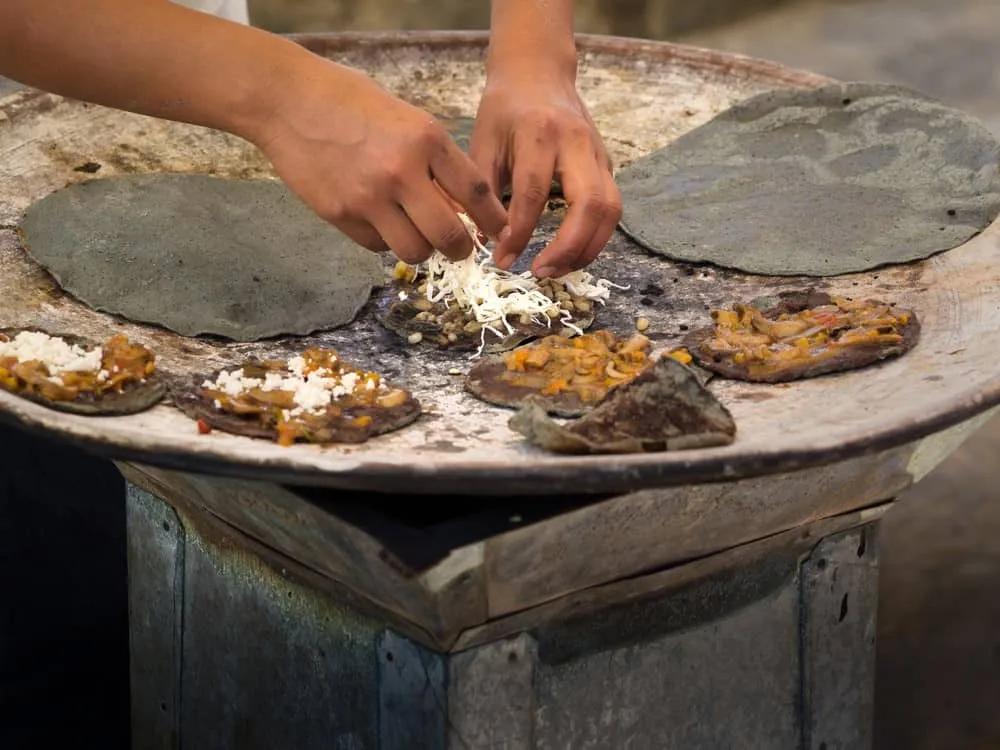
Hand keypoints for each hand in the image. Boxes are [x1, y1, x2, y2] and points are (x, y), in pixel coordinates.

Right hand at [253, 60, 506, 263]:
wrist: (287, 99)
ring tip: (415, 234)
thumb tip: (461, 207)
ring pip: (414, 251)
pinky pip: (377, 246)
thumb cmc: (350, 101)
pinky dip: (385, 241)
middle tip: (458, 248)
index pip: (476, 193)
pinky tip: (378, 220)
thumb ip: (434, 160)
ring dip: (421, 249)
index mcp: (426, 139)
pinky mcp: (341, 214)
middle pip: (449, 235)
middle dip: (459, 249)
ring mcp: (369, 197)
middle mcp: (402, 171)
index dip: (493, 220)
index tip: (499, 231)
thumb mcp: (405, 119)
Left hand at [470, 73, 620, 276]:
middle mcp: (576, 143)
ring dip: (588, 248)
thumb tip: (483, 242)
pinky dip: (596, 238)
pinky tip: (572, 255)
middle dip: (568, 247)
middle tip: (541, 271)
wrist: (537, 73)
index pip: (533, 192)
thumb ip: (482, 192)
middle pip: (589, 204)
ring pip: (610, 210)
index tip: (502, 259)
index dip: (519, 232)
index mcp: (539, 134)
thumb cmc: (504, 110)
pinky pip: (611, 209)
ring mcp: (598, 154)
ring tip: (558, 270)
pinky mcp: (607, 166)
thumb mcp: (482, 143)